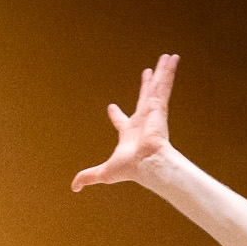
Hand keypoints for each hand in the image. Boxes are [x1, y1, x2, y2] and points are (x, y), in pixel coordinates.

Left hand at [71, 52, 178, 191]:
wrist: (148, 164)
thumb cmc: (130, 169)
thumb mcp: (104, 173)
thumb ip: (88, 177)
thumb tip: (73, 188)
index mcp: (129, 133)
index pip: (121, 121)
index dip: (115, 114)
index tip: (111, 107)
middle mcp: (143, 120)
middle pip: (144, 97)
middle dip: (146, 85)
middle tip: (148, 73)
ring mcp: (152, 112)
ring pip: (157, 87)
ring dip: (162, 71)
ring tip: (168, 57)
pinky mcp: (159, 106)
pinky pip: (164, 84)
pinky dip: (168, 71)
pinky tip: (173, 58)